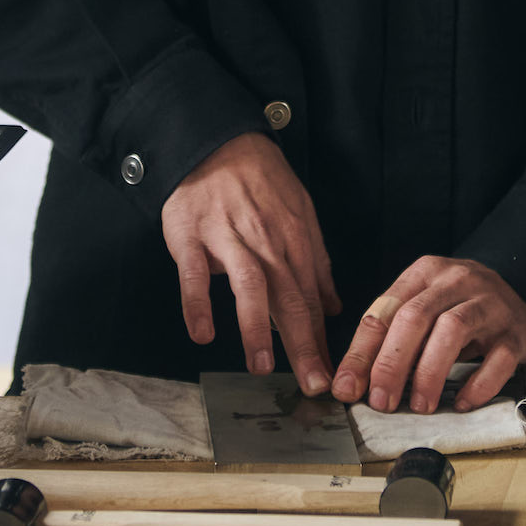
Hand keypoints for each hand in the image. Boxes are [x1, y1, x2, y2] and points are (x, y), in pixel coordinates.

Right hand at [159, 132, 340, 392]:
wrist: (214, 141)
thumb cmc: (260, 181)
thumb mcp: (300, 212)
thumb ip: (316, 261)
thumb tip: (334, 307)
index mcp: (295, 239)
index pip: (312, 297)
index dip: (322, 339)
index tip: (331, 374)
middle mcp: (266, 240)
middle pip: (290, 297)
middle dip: (303, 344)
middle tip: (313, 383)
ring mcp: (228, 237)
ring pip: (249, 285)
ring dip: (257, 327)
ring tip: (262, 366)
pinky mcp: (191, 236)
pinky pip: (195, 274)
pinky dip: (198, 304)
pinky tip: (203, 334)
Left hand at [330, 256, 525, 414]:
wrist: (520, 301)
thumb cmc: (460, 310)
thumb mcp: (424, 310)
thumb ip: (390, 338)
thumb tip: (352, 383)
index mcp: (425, 273)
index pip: (385, 311)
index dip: (362, 353)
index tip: (348, 388)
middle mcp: (458, 280)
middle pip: (415, 317)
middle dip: (392, 364)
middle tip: (381, 402)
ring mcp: (491, 304)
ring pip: (452, 330)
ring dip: (430, 373)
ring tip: (420, 405)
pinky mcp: (517, 332)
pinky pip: (498, 359)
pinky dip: (478, 385)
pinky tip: (462, 403)